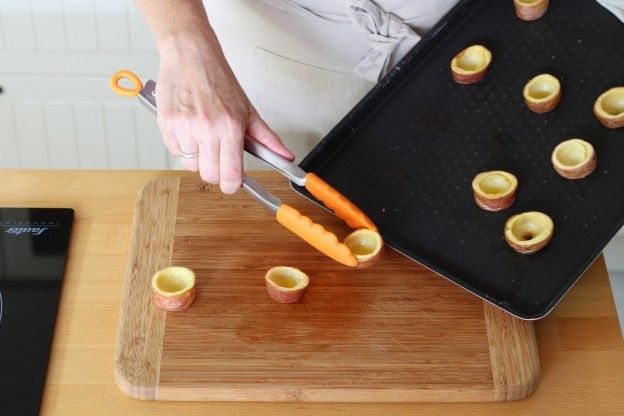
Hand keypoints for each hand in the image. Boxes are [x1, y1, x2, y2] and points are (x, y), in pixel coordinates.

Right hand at [155, 31, 293, 193]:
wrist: (190, 54)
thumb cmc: (218, 79)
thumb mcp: (247, 109)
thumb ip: (267, 138)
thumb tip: (285, 156)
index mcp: (230, 126)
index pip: (231, 174)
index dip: (232, 185)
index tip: (233, 182)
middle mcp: (207, 128)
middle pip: (209, 175)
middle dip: (215, 171)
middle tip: (218, 154)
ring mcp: (184, 127)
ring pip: (190, 165)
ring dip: (197, 156)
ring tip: (202, 134)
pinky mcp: (166, 124)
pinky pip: (174, 151)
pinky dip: (181, 145)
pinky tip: (188, 126)